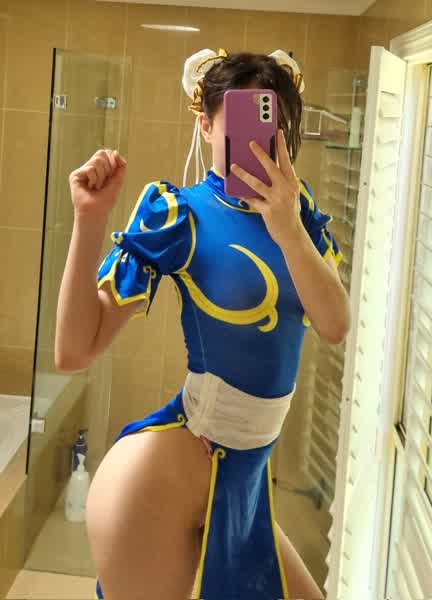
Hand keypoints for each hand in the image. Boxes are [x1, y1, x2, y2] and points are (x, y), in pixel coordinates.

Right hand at [69, 149, 126, 219]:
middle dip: (108, 170)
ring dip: (101, 177)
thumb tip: (114, 152)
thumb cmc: (106, 200)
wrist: (96, 212)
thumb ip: (121, 166)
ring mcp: (82, 171)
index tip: (112, 177)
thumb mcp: (118, 181)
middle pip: (102, 154)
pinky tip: (90, 188)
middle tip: (103, 183)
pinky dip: (94, 179)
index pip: (106, 154)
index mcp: (100, 168)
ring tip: (97, 187)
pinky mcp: (75, 175)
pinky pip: (90, 169)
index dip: (113, 163)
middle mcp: (90, 168)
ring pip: (97, 161)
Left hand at [230, 129, 301, 245]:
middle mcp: (285, 189)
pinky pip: (252, 200)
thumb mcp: (291, 196)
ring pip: (257, 183)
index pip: (286, 161)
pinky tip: (238, 193)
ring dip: (243, 174)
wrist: (293, 235)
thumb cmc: (290, 214)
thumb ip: (282, 184)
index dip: (281, 146)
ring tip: (234, 167)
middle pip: (271, 167)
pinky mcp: (268, 210)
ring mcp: (277, 200)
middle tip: (251, 143)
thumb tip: (268, 171)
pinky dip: (245, 196)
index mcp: (292, 183)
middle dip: (260, 154)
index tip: (277, 133)